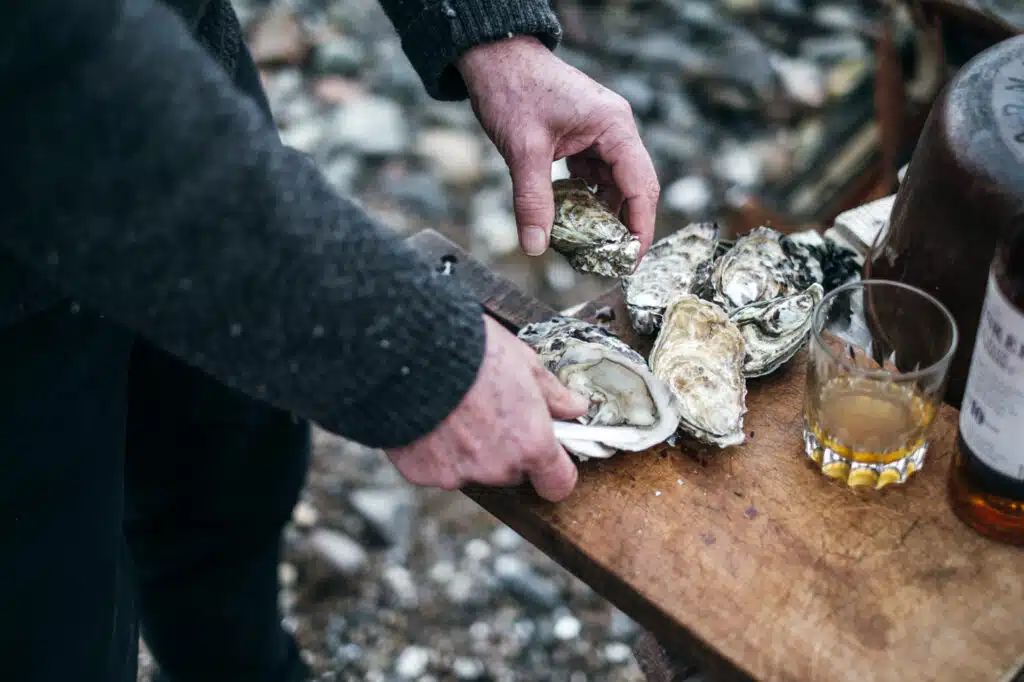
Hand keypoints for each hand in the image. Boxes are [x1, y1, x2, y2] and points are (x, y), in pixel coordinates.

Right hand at [384, 315, 589, 501]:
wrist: (411, 349)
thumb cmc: (472, 349)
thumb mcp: (524, 362)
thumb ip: (552, 393)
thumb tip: (575, 406)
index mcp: (531, 443)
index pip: (558, 484)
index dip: (556, 471)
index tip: (552, 457)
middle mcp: (498, 467)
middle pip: (512, 472)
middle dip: (507, 448)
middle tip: (491, 411)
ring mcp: (458, 473)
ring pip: (474, 469)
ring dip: (469, 449)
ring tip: (454, 409)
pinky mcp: (423, 472)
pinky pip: (437, 467)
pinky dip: (435, 449)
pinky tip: (430, 417)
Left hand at [455, 36, 659, 257]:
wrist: (493, 57)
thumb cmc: (513, 89)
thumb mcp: (523, 150)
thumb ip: (532, 199)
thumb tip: (535, 246)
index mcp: (614, 127)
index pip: (641, 185)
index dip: (640, 226)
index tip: (631, 260)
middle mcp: (615, 130)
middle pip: (632, 188)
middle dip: (623, 226)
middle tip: (612, 262)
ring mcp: (599, 134)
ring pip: (611, 185)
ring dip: (602, 215)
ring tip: (591, 249)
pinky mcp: (581, 138)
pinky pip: (592, 177)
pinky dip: (584, 200)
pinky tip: (571, 222)